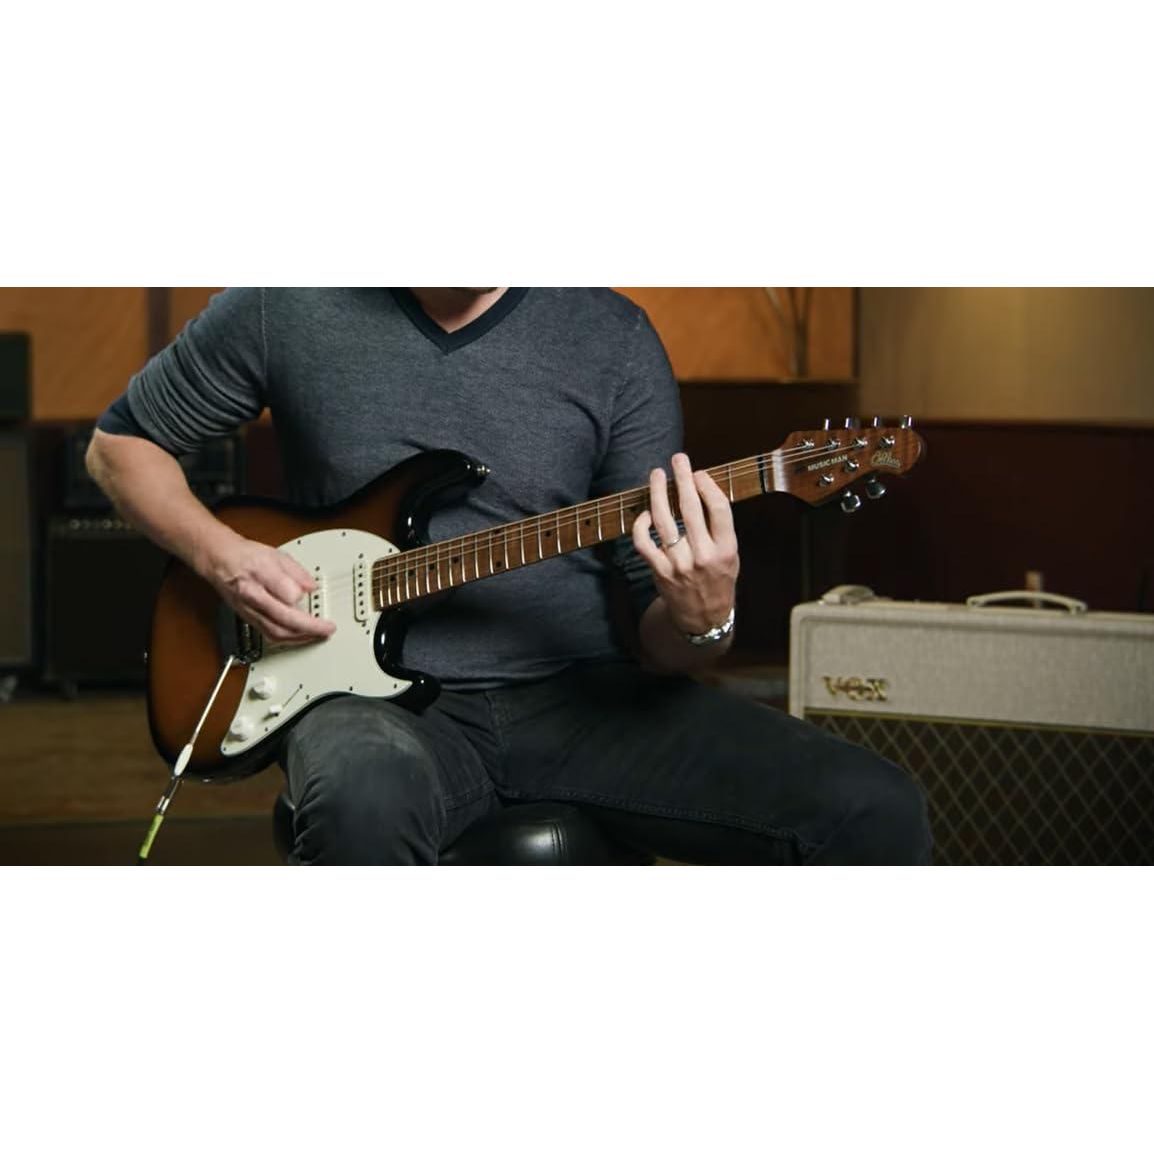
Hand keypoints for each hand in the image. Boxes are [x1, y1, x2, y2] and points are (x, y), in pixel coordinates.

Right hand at [202, 536, 335, 645]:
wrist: (220, 561)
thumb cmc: (247, 556)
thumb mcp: (276, 554)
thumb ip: (297, 572)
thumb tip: (312, 587)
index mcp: (261, 573)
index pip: (286, 592)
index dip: (303, 596)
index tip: (316, 596)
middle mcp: (253, 594)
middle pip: (283, 619)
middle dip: (309, 628)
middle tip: (327, 629)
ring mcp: (249, 610)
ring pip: (276, 632)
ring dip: (300, 638)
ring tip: (318, 636)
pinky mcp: (248, 619)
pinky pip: (269, 635)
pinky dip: (288, 639)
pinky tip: (300, 637)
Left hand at [631, 453, 738, 635]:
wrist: (703, 618)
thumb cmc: (718, 579)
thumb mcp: (731, 555)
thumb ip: (720, 528)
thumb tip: (702, 489)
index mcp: (726, 549)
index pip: (719, 510)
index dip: (708, 486)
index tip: (699, 473)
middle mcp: (703, 556)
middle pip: (690, 509)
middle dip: (683, 478)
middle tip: (678, 459)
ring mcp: (679, 564)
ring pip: (663, 520)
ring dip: (658, 493)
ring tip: (658, 475)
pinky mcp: (659, 571)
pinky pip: (643, 541)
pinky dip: (640, 524)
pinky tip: (645, 512)